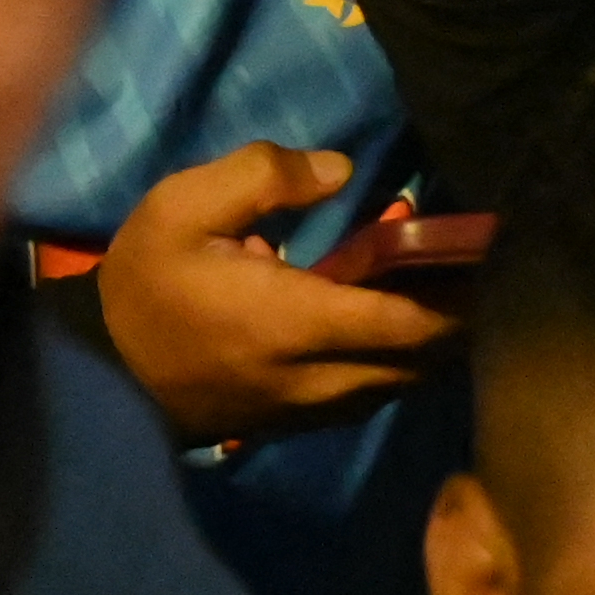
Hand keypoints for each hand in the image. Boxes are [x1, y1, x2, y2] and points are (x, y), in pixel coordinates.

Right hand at [93, 144, 459, 448]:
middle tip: (478, 267)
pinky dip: (399, 364)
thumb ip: (262, 176)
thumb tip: (339, 170)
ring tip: (448, 293)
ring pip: (402, 385)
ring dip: (433, 346)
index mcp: (295, 323)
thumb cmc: (144, 282)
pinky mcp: (299, 423)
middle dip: (459, 319)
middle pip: (422, 361)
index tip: (493, 257)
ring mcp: (312, 410)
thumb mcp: (180, 206)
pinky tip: (398, 328)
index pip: (409, 321)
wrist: (102, 373)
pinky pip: (373, 397)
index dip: (461, 297)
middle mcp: (318, 378)